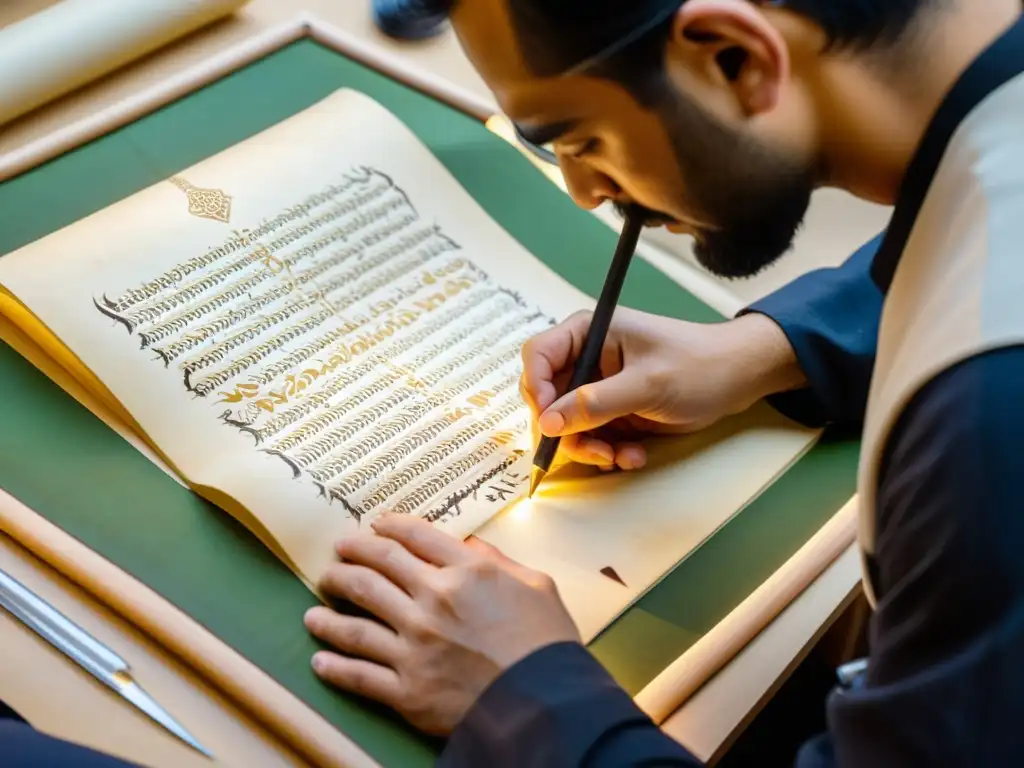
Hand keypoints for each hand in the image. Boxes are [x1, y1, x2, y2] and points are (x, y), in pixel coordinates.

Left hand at [305, 514, 579, 735]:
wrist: (547, 704)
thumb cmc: (548, 645)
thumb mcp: (537, 586)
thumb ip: (500, 563)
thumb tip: (471, 548)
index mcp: (466, 572)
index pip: (415, 537)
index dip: (389, 526)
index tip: (375, 526)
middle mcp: (432, 602)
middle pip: (377, 568)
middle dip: (351, 556)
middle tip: (337, 553)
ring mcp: (414, 646)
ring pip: (356, 619)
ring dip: (330, 609)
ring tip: (314, 605)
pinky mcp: (407, 689)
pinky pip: (360, 674)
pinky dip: (335, 666)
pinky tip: (319, 659)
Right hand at [520, 308, 803, 470]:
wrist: (739, 380)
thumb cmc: (699, 366)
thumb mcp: (647, 384)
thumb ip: (596, 403)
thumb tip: (548, 423)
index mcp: (589, 332)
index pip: (538, 356)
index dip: (537, 389)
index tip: (550, 422)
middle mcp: (587, 359)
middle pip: (547, 397)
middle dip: (565, 429)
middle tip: (591, 450)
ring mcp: (599, 388)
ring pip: (566, 426)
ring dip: (588, 448)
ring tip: (618, 458)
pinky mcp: (612, 412)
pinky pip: (591, 438)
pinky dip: (607, 452)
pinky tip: (633, 456)